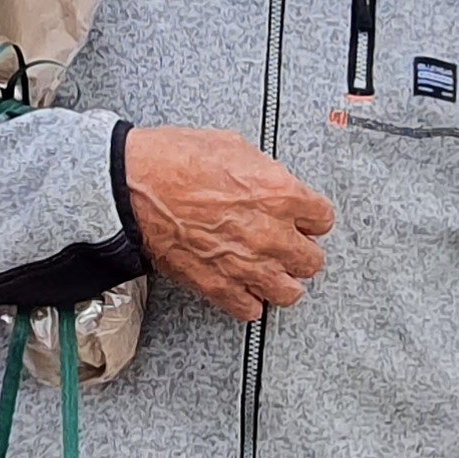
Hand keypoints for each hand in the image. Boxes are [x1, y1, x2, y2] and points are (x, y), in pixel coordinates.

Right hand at [125, 126, 331, 321]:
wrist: (134, 186)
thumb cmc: (174, 161)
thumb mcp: (234, 147)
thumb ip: (265, 174)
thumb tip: (271, 183)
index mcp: (279, 194)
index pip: (323, 219)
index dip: (311, 218)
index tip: (303, 219)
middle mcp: (270, 234)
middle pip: (312, 260)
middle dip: (300, 251)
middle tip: (288, 245)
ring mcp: (246, 265)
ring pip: (290, 293)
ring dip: (282, 281)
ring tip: (271, 271)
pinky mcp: (219, 286)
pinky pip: (252, 310)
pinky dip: (249, 301)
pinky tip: (243, 286)